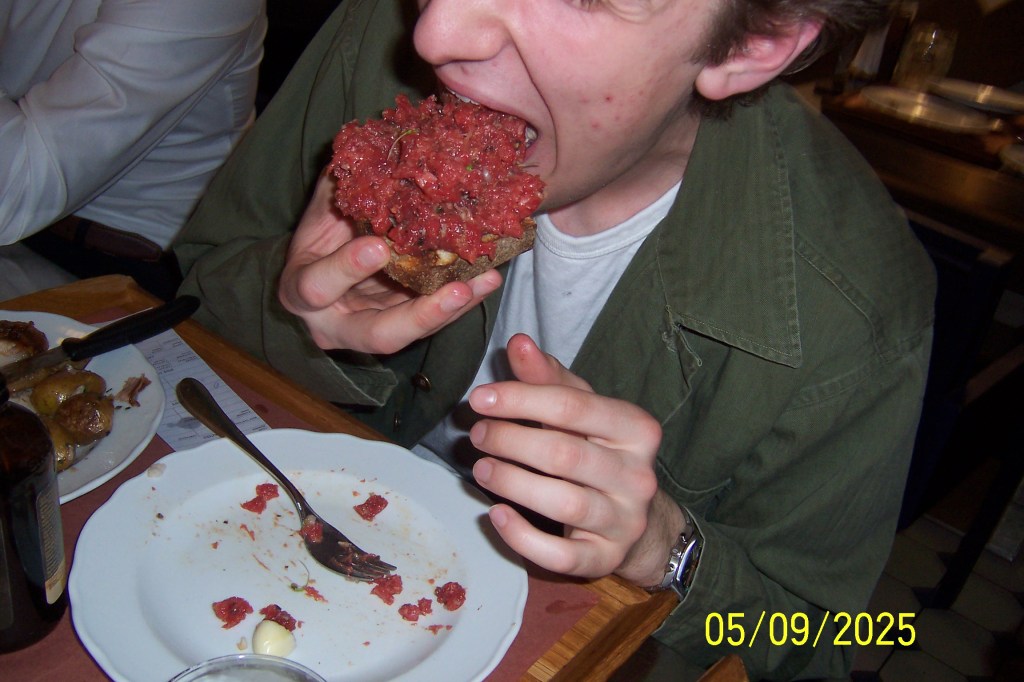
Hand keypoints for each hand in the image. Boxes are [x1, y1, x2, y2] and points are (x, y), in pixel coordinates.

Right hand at [278, 173, 501, 352]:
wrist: (325, 266)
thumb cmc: (320, 234)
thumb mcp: (322, 210)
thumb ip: (339, 189)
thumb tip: (368, 147)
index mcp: (301, 291)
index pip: (317, 286)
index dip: (346, 268)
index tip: (378, 245)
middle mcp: (337, 324)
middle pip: (380, 335)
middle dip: (421, 315)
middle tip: (457, 289)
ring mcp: (375, 331)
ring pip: (416, 332)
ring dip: (454, 309)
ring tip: (485, 280)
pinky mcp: (405, 328)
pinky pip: (435, 322)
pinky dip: (463, 301)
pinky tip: (487, 278)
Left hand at [468, 334, 683, 582]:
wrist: (638, 521)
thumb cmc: (601, 452)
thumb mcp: (582, 412)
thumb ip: (549, 379)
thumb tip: (518, 342)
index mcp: (636, 428)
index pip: (573, 406)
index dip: (521, 398)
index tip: (480, 397)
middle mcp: (637, 475)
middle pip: (565, 453)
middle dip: (511, 440)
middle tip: (477, 434)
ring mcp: (624, 521)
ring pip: (563, 502)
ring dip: (511, 482)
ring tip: (481, 468)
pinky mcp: (605, 559)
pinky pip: (561, 555)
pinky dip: (522, 537)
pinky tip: (496, 515)